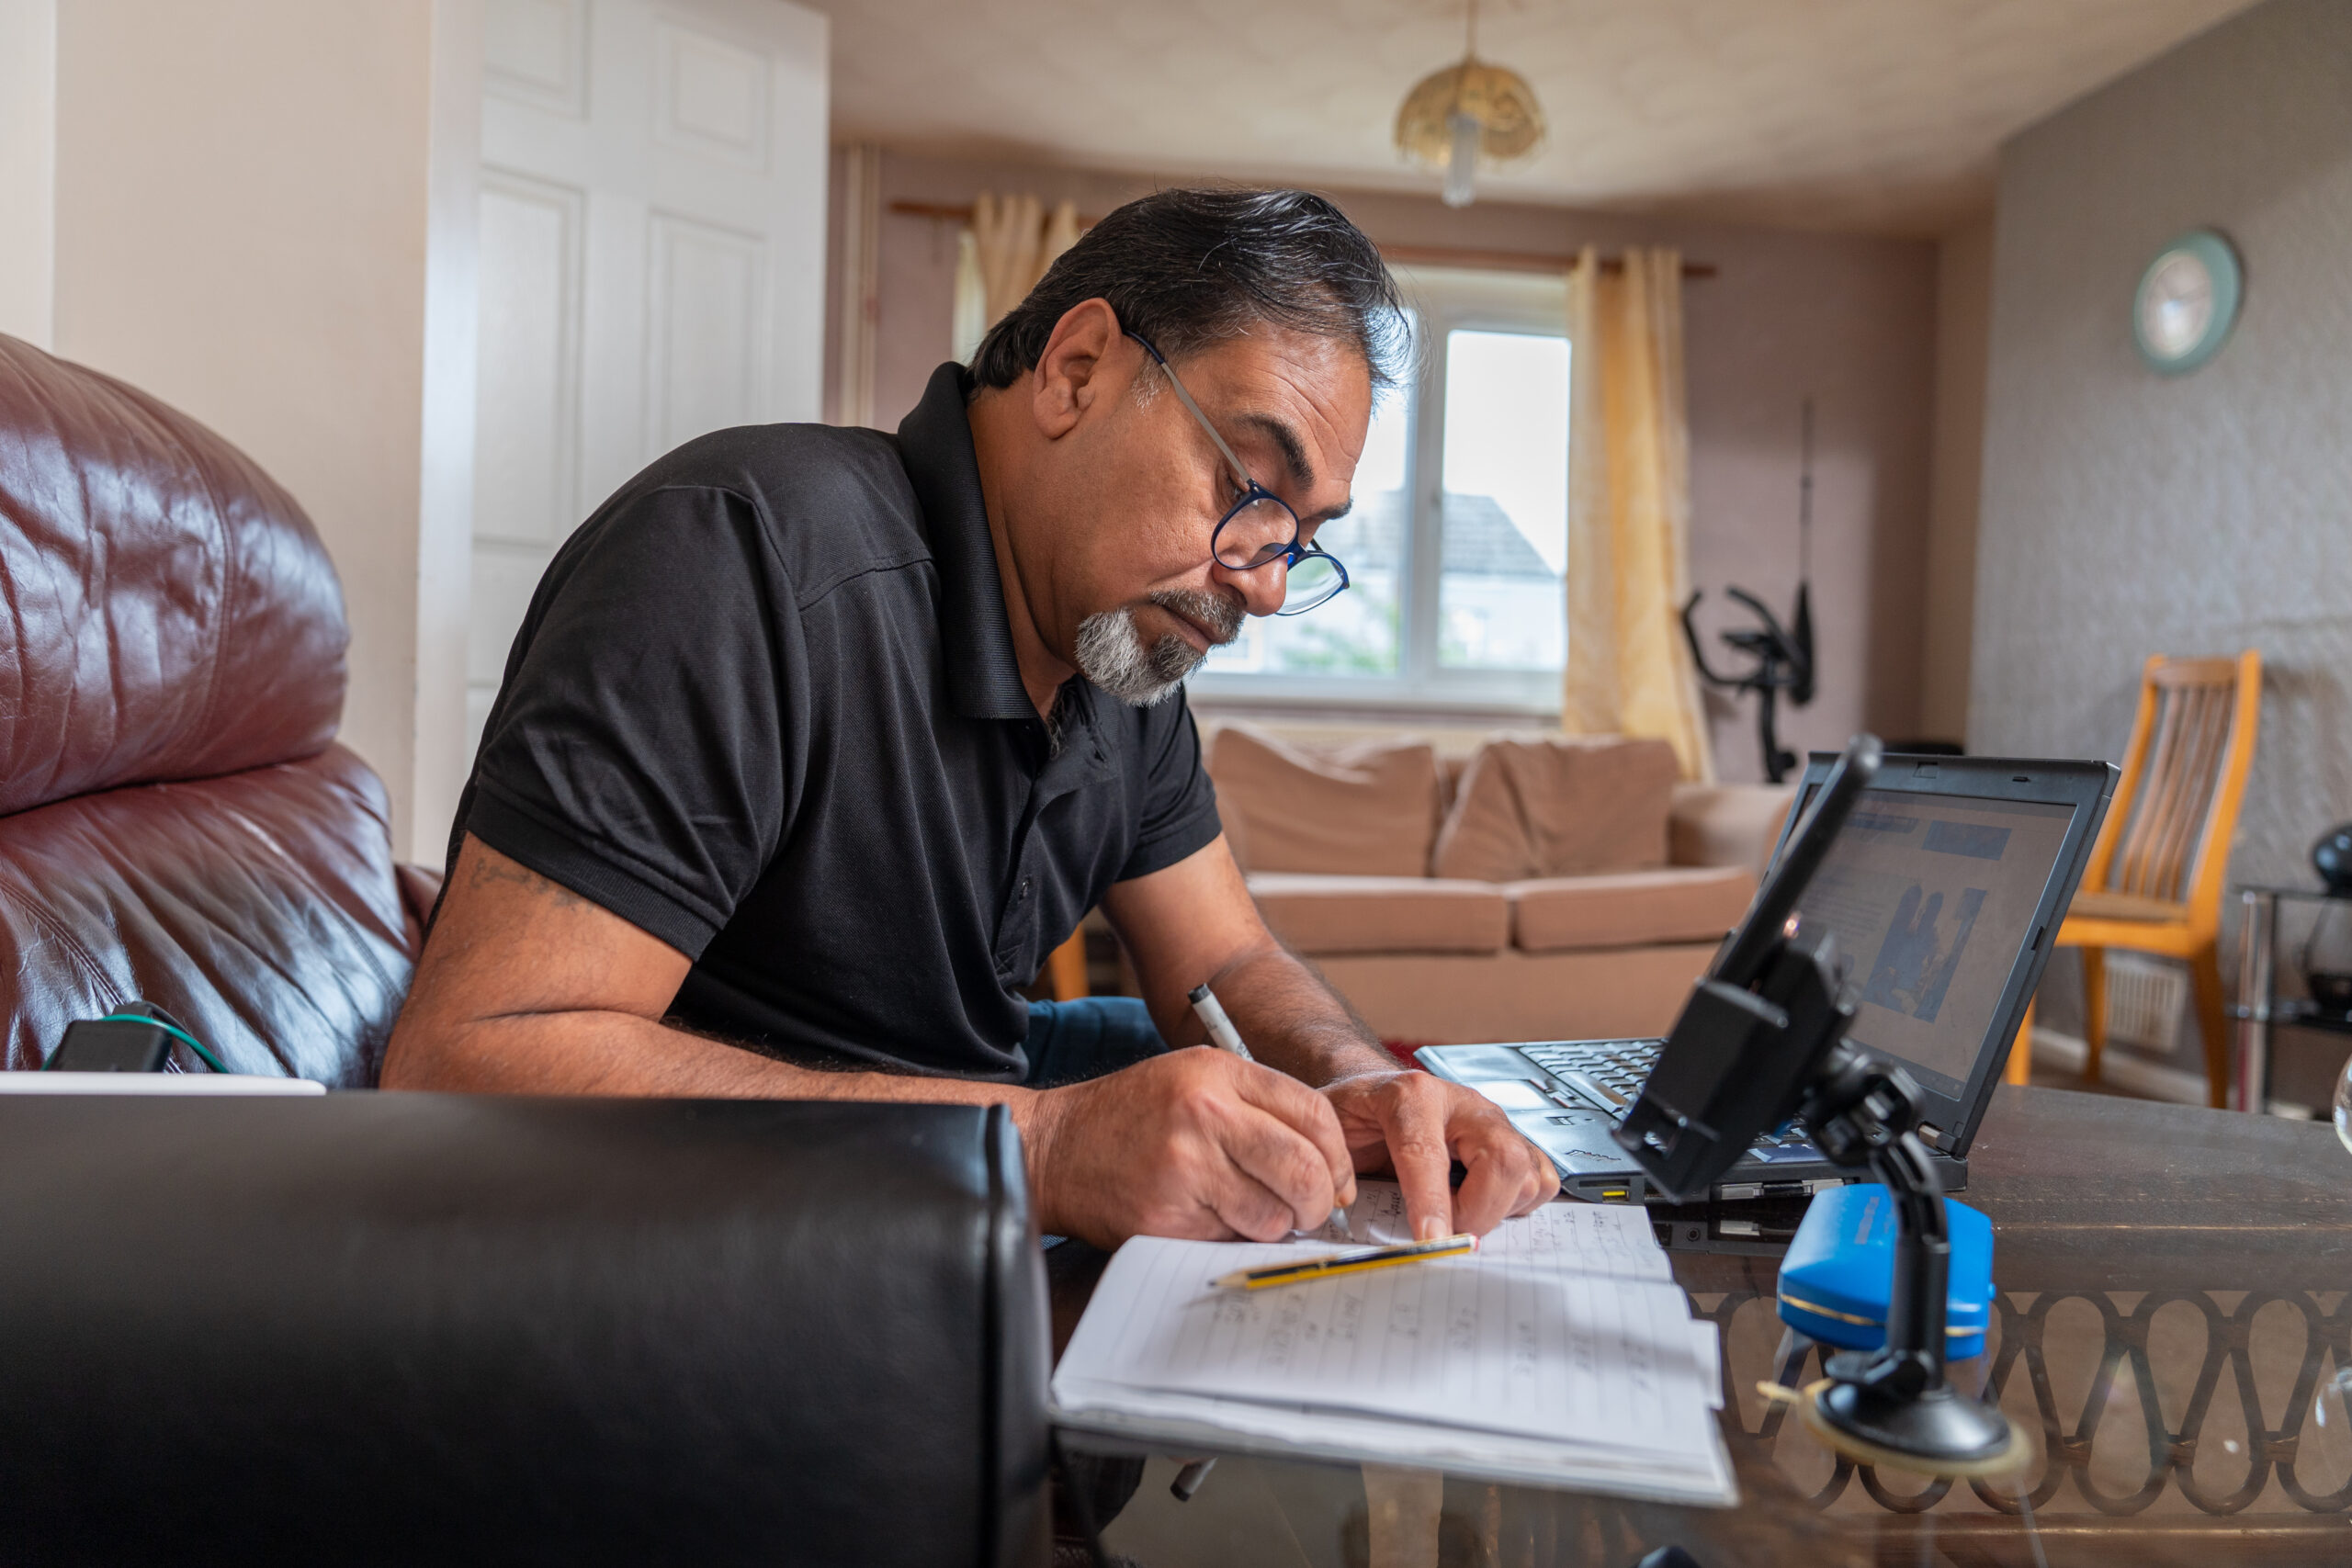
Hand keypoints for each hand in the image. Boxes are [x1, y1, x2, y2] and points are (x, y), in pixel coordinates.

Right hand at [1024, 1048, 1357, 1248]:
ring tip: (1246, 1210)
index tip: (1338, 1180)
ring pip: (1273, 1216)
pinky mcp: (1165, 1217)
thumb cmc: (1132, 1115)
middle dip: (1320, 1202)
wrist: (1054, 1147)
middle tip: (1311, 1211)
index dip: (1340, 1158)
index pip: (1315, 1116)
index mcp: (1218, 1074)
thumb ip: (1260, 1106)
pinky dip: (1229, 1237)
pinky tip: (1204, 1216)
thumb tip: (1330, 1164)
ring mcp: (1184, 1168)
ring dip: (1272, 1225)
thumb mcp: (1194, 1079)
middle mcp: (1204, 1115)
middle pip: (1305, 1171)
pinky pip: (1229, 1239)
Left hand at [1321, 1070, 1558, 1240]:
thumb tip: (1341, 1206)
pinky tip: (1483, 1203)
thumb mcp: (1329, 1130)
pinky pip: (1542, 1180)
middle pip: (1502, 1159)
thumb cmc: (1357, 1116)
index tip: (1432, 1242)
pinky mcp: (1515, 1141)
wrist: (1379, 1093)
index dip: (1431, 1203)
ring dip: (1497, 1210)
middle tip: (1446, 1231)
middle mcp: (1463, 1104)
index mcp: (1412, 1095)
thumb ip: (1334, 1164)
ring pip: (1527, 1174)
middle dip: (1478, 1211)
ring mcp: (1495, 1122)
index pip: (1428, 1153)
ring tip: (1457, 1212)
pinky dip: (1519, 1204)